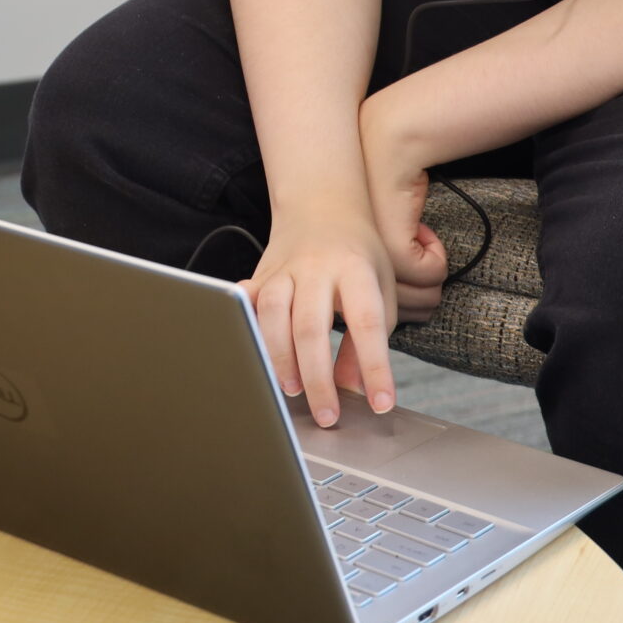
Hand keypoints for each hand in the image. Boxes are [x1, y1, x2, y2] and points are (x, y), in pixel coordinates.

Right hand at [241, 208, 398, 425]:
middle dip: (317, 377)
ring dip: (279, 357)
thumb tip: (354, 389)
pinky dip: (242, 324)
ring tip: (291, 390)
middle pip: (311, 325)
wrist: (323, 206)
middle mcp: (317, 267)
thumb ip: (367, 342)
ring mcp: (283, 269)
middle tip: (327, 416)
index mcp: (356, 270)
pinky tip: (245, 349)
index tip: (380, 404)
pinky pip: (246, 302)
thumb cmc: (358, 258)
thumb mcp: (380, 292)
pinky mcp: (260, 274)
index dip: (374, 367)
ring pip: (272, 313)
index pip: (367, 323)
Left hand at [360, 91, 449, 315]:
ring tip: (420, 240)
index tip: (409, 273)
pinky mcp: (393, 253)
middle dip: (424, 290)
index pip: (382, 320)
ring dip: (432, 273)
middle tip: (424, 261)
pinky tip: (422, 229)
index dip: (406, 299)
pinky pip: (432, 274)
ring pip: (423, 298)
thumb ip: (385, 274)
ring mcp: (372, 267)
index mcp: (344, 277)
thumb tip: (414, 304)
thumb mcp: (378, 240)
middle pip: (406, 315)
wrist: (384, 152)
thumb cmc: (383, 194)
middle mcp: (354, 277)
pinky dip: (438, 255)